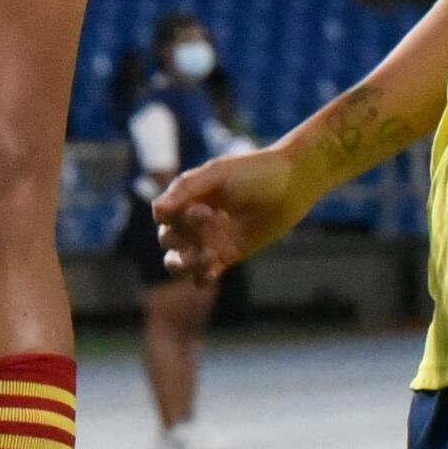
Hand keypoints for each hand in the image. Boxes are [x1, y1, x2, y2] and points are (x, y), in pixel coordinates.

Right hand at [152, 143, 311, 282]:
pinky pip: (202, 275)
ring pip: (179, 263)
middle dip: (184, 235)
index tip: (202, 208)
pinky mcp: (225, 256)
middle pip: (168, 240)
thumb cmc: (254, 172)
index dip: (175, 217)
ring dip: (185, 263)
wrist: (290, 185)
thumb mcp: (217, 174)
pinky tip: (213, 269)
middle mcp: (193, 221)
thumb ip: (186, 189)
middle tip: (215, 218)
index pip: (164, 217)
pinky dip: (201, 276)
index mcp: (186, 199)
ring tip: (209, 255)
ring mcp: (208, 240)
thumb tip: (156, 211)